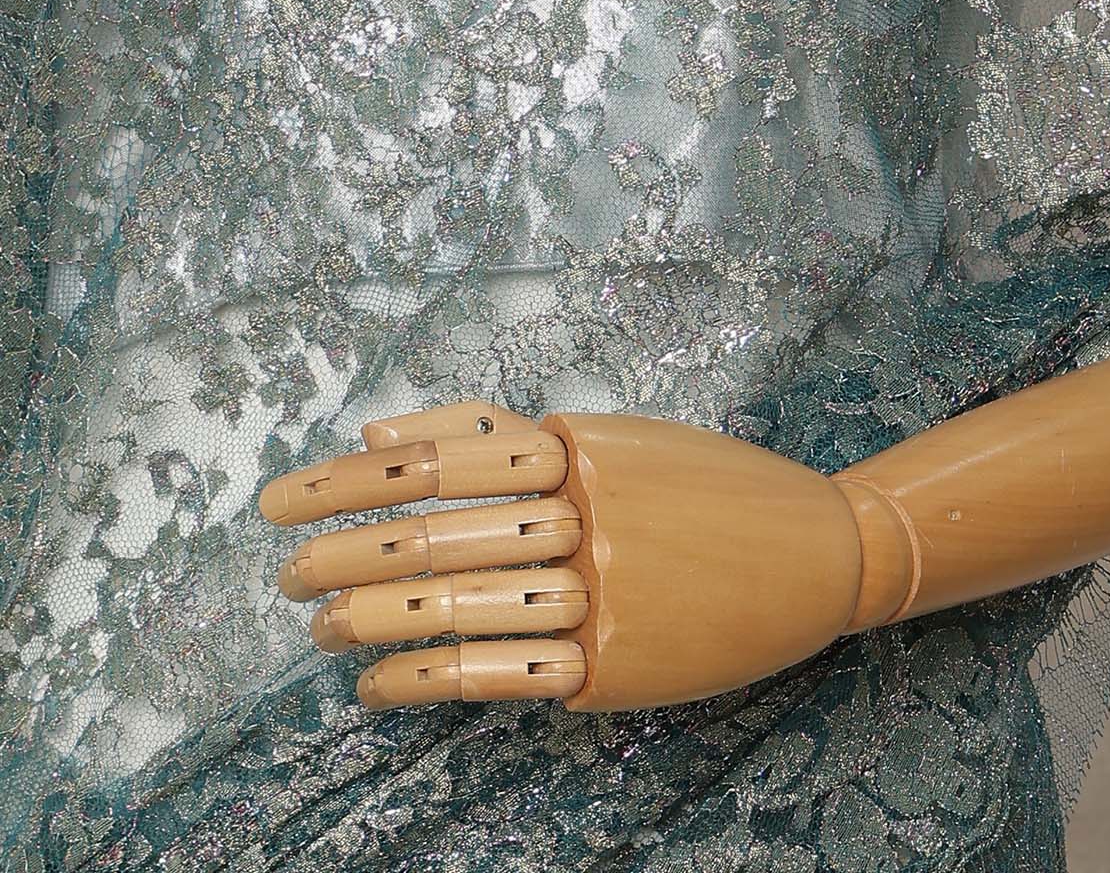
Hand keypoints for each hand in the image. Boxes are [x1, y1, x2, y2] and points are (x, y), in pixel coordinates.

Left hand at [258, 397, 874, 711]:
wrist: (822, 553)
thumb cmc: (714, 490)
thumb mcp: (624, 440)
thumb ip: (515, 434)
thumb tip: (388, 428)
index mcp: (587, 449)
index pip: (446, 457)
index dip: (357, 477)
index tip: (286, 495)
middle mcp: (591, 514)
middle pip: (444, 530)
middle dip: (348, 552)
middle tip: (282, 569)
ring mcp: (606, 593)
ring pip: (463, 602)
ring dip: (374, 621)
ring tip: (316, 631)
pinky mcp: (618, 665)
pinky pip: (503, 673)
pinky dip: (428, 679)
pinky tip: (377, 686)